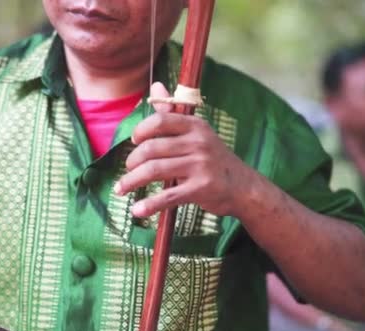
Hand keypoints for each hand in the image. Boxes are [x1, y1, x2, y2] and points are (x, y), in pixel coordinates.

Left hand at [114, 82, 250, 217]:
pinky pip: (167, 197)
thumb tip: (155, 86)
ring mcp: (200, 166)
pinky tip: (137, 210)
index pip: (160, 120)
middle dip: (132, 162)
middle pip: (151, 148)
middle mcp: (198, 143)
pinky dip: (149, 205)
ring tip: (121, 188)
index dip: (141, 131)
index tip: (134, 142)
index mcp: (195, 126)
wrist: (243, 187)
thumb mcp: (197, 132)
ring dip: (131, 181)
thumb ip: (172, 112)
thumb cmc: (213, 158)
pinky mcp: (201, 189)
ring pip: (154, 170)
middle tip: (127, 170)